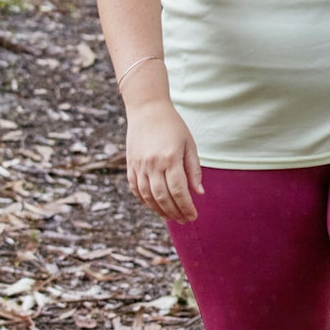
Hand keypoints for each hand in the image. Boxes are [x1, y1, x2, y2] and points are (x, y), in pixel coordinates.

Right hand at [126, 98, 203, 221]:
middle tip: (184, 220)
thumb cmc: (173, 126)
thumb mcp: (189, 144)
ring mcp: (139, 166)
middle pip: (163, 198)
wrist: (147, 109)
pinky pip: (136, 189)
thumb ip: (194, 170)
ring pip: (148, 197)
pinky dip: (145, 201)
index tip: (193, 216)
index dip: (186, 207)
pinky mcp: (130, 165)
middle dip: (175, 212)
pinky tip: (155, 206)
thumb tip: (199, 193)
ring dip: (160, 211)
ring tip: (171, 217)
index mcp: (170, 158)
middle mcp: (152, 164)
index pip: (179, 191)